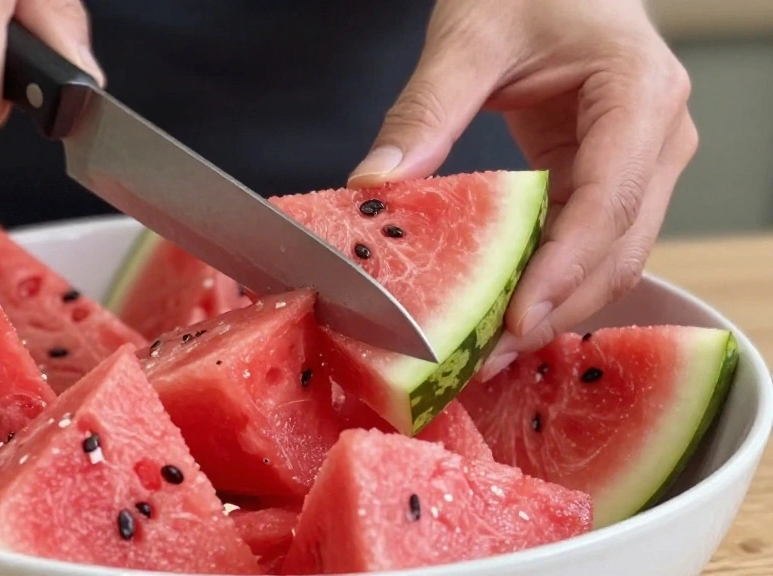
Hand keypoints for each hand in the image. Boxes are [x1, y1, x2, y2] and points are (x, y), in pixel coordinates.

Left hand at [349, 0, 697, 377]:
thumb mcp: (469, 37)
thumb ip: (425, 112)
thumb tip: (374, 186)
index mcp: (638, 93)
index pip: (609, 201)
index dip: (563, 270)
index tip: (513, 321)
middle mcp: (657, 138)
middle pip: (616, 248)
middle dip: (552, 309)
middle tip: (483, 359)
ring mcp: (641, 164)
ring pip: (607, 260)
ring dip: (550, 308)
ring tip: (485, 352)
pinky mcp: (607, 180)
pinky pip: (583, 246)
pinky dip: (544, 282)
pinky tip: (497, 313)